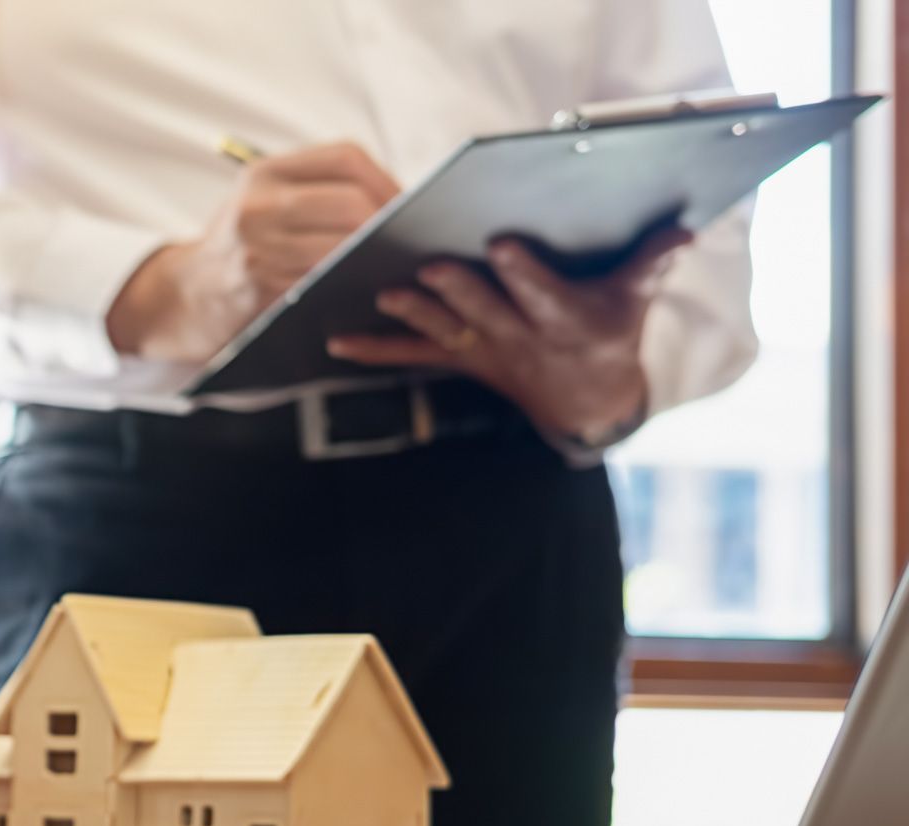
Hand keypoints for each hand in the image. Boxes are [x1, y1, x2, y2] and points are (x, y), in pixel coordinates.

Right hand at [107, 141, 400, 362]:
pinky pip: (325, 282)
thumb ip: (314, 190)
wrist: (184, 298)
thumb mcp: (261, 201)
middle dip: (388, 224)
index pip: (345, 158)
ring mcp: (258, 248)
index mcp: (263, 173)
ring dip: (376, 257)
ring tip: (393, 262)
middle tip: (407, 240)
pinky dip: (352, 283)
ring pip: (343, 245)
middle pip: (351, 203)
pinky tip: (365, 285)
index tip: (407, 204)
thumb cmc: (239, 248)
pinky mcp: (262, 289)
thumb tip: (398, 200)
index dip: (386, 180)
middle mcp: (258, 205)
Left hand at [326, 226, 693, 456]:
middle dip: (459, 290)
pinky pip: (410, 355)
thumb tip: (686, 228)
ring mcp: (483, 350)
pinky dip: (372, 350)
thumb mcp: (635, 300)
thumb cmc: (609, 332)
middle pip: (485, 311)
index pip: (543, 294)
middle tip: (431, 266)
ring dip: (412, 314)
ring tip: (383, 294)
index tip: (503, 245)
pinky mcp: (457, 357)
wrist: (584, 401)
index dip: (524, 273)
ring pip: (443, 330)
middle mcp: (518, 337)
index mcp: (564, 318)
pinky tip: (335, 341)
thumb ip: (653, 262)